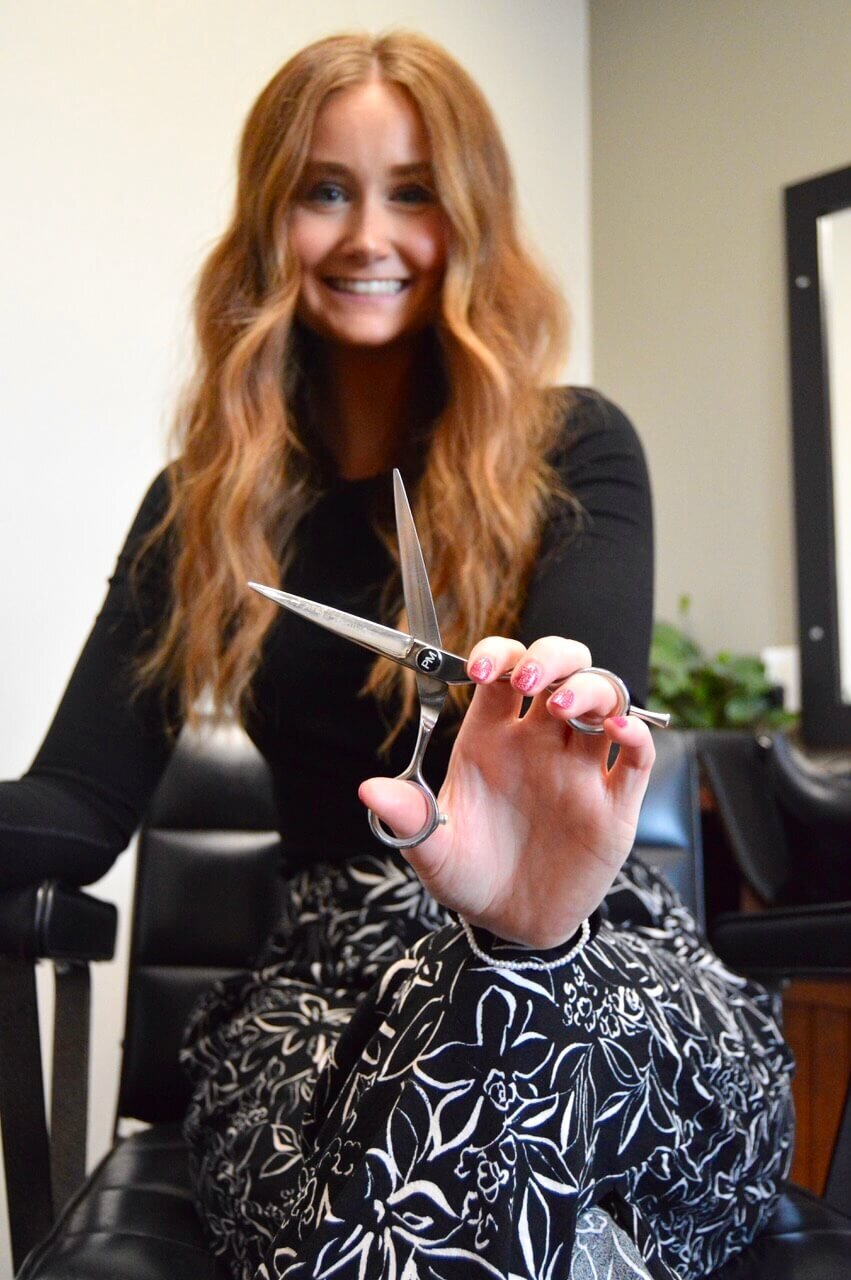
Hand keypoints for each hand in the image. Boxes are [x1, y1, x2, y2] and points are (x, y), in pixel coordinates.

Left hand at [358, 636, 654, 948]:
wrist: (510, 927)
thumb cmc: (469, 878)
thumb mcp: (432, 853)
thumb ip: (408, 819)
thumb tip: (370, 791)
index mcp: (492, 739)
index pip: (501, 670)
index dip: (496, 654)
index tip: (480, 669)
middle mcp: (539, 742)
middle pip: (560, 667)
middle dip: (549, 657)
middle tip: (529, 680)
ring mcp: (579, 769)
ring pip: (603, 698)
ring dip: (589, 688)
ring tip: (562, 707)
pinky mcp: (614, 804)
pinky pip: (637, 757)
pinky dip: (637, 735)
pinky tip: (620, 732)